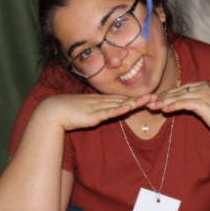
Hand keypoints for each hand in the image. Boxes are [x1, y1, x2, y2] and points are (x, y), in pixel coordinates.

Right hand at [42, 93, 156, 131]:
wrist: (52, 111)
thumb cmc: (68, 113)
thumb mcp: (87, 113)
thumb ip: (97, 113)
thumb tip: (105, 115)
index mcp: (101, 101)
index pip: (122, 98)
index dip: (136, 97)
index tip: (150, 96)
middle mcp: (102, 101)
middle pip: (126, 99)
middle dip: (142, 98)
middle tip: (158, 96)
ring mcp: (98, 107)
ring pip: (121, 104)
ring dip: (136, 101)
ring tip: (150, 99)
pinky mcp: (93, 114)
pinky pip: (108, 111)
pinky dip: (119, 109)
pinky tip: (128, 107)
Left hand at [146, 79, 209, 139]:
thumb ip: (207, 91)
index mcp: (204, 84)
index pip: (181, 88)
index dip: (168, 93)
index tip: (155, 98)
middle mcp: (203, 86)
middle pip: (178, 91)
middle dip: (162, 97)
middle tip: (148, 101)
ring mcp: (203, 94)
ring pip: (178, 97)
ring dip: (163, 102)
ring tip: (152, 106)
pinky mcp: (202, 103)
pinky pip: (183, 104)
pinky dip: (173, 106)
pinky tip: (164, 110)